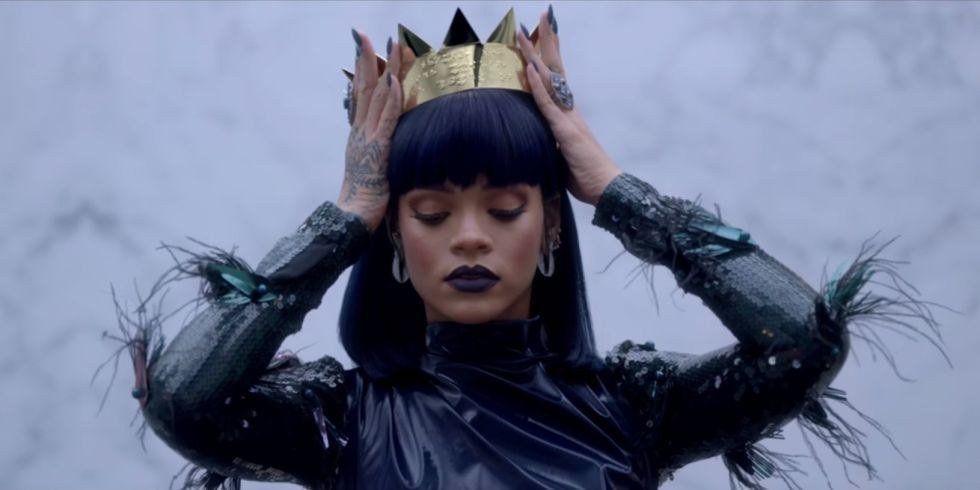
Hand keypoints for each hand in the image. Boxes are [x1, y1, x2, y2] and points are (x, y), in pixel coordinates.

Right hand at [337, 30, 402, 231]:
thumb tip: (386, 139)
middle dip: (366, 59)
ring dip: (385, 70)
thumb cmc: (366, 197)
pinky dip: (391, 99)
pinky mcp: (378, 150)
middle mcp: (360, 131)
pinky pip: (386, 120)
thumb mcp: (371, 165)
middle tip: (364, 34)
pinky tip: (394, 81)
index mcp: (359, 134)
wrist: (352, 217)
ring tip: (389, 46)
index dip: (364, 71)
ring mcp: (367, 138)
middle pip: (363, 88)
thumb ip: (377, 148)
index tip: (366, 48)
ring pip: (376, 97)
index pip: (361, 95)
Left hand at [517, 9, 621, 205]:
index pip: (556, 77)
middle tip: (541, 15)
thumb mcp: (561, 154)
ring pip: (549, 80)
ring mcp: (568, 117)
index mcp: (568, 113)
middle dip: (547, 41)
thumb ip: (551, 141)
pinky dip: (538, 86)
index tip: (542, 32)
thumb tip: (535, 138)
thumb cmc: (584, 175)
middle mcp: (569, 109)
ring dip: (536, 56)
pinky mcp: (565, 130)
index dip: (549, 54)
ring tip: (525, 34)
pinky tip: (530, 69)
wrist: (606, 188)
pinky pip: (548, 104)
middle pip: (555, 68)